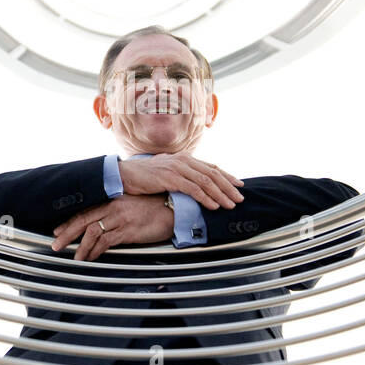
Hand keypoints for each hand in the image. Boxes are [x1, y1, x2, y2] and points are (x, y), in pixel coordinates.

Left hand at [51, 194, 174, 260]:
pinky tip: (91, 257)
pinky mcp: (129, 230)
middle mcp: (114, 206)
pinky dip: (96, 251)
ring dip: (81, 247)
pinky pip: (107, 242)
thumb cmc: (156, 207)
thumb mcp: (132, 205)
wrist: (174, 209)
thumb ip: (116, 212)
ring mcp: (121, 218)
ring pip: (93, 232)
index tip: (58, 230)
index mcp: (113, 199)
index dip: (70, 221)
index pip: (86, 210)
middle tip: (56, 245)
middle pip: (83, 220)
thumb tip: (103, 224)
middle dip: (67, 233)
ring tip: (75, 258)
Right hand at [118, 153, 243, 210]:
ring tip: (230, 204)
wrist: (124, 174)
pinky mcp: (170, 178)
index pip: (211, 167)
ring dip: (220, 194)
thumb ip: (181, 174)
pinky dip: (205, 198)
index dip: (227, 176)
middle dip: (228, 187)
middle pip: (213, 174)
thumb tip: (194, 184)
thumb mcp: (166, 171)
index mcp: (184, 158)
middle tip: (240, 198)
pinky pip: (193, 189)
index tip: (238, 185)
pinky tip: (213, 206)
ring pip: (206, 182)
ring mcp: (177, 168)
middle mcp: (183, 160)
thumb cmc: (144, 176)